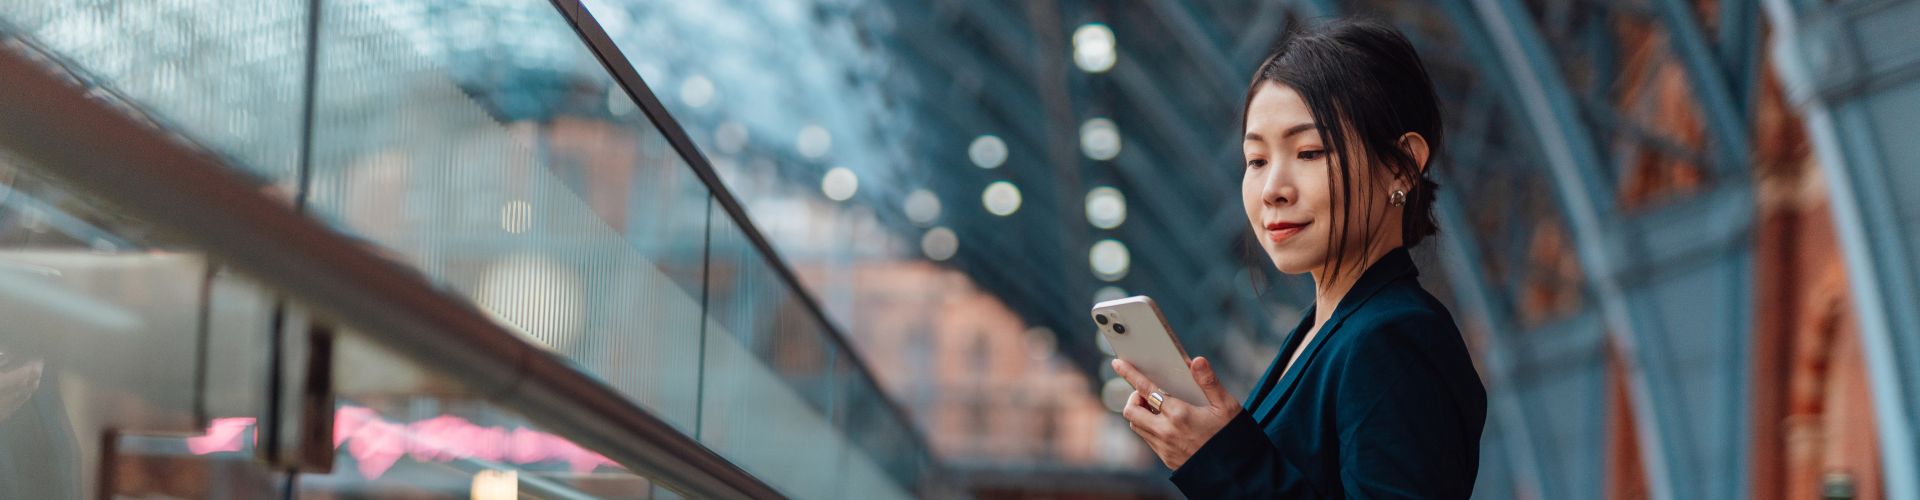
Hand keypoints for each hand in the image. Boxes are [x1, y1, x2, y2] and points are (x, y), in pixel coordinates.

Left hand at [1114, 356, 1241, 469]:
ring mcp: (1164, 447)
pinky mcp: (1166, 459)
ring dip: (1140, 413)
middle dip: (1134, 398)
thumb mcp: (1226, 405)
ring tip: (1157, 406)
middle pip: (1131, 411)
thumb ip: (1209, 381)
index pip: (1146, 390)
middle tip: (1147, 393)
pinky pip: (1148, 439)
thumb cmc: (1232, 435)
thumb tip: (1197, 361)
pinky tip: (1166, 423)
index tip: (1117, 363)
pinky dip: (1149, 428)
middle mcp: (1166, 431)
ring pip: (1136, 426)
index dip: (1130, 374)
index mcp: (1180, 414)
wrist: (1235, 471)